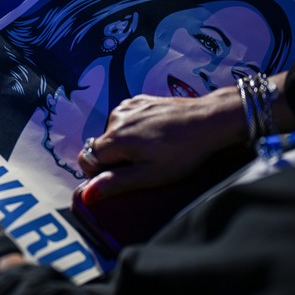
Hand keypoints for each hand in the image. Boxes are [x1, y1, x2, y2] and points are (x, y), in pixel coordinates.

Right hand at [76, 86, 248, 203]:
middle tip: (144, 164)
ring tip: (153, 148)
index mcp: (115, 138)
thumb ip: (115, 183)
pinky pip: (126, 119)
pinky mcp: (139, 100)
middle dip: (115, 158)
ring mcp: (128, 105)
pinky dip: (134, 128)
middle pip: (100, 146)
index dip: (99, 173)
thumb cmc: (182, 152)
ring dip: (125, 143)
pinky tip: (156, 134)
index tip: (122, 176)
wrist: (209, 120)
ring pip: (113, 133)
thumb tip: (85, 194)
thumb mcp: (150, 175)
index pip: (86, 159)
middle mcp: (115, 118)